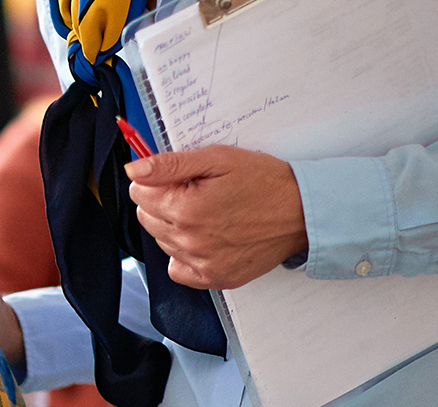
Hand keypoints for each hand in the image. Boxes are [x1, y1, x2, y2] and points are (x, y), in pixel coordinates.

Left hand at [126, 146, 308, 289]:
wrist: (303, 211)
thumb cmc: (264, 182)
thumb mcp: (217, 159)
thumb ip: (170, 164)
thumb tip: (134, 169)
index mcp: (185, 209)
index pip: (138, 192)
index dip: (156, 179)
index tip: (178, 177)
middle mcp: (190, 241)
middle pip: (146, 217)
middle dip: (162, 201)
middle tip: (195, 192)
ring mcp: (203, 263)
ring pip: (161, 241)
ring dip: (174, 225)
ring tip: (206, 212)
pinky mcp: (216, 278)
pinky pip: (178, 269)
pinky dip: (183, 254)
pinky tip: (203, 237)